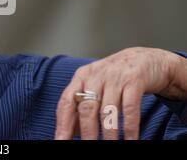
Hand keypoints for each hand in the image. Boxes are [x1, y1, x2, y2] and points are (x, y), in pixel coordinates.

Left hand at [55, 47, 186, 139]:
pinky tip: (130, 140)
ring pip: (107, 110)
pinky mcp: (134, 80)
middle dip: (86, 132)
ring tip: (110, 146)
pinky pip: (130, 108)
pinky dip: (130, 127)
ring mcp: (115, 77)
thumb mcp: (95, 86)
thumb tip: (71, 131)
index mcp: (81, 77)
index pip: (66, 101)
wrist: (143, 58)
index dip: (62, 122)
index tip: (60, 139)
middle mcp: (96, 75)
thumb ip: (82, 105)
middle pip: (86, 108)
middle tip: (87, 146)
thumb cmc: (114, 77)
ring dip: (108, 134)